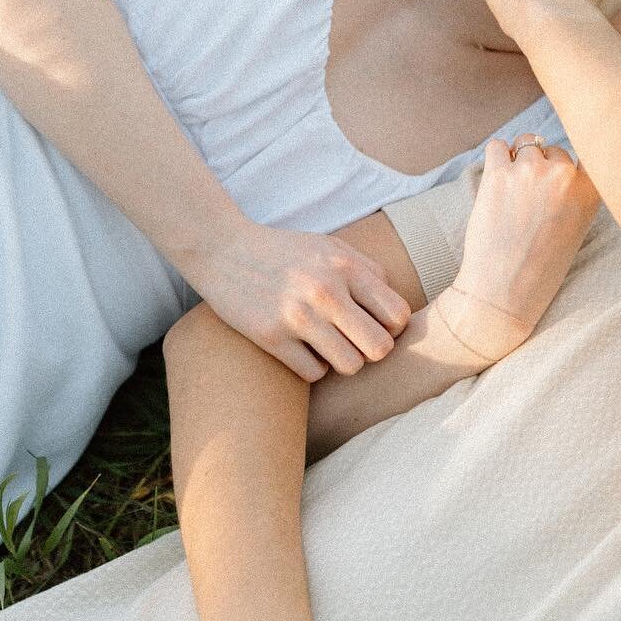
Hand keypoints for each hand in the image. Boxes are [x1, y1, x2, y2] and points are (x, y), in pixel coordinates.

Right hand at [192, 220, 412, 381]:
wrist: (223, 250)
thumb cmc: (285, 251)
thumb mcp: (330, 247)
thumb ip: (368, 272)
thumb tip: (396, 310)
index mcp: (346, 267)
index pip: (398, 316)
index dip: (391, 328)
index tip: (374, 325)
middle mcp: (326, 291)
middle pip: (379, 348)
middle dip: (371, 351)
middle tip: (353, 342)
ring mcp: (297, 316)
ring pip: (350, 366)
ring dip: (342, 362)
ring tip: (328, 347)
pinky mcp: (271, 337)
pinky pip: (313, 373)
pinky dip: (312, 367)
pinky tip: (301, 350)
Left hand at [436, 135, 600, 362]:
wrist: (503, 291)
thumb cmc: (538, 266)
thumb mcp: (575, 228)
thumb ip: (575, 193)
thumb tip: (560, 158)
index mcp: (589, 194)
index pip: (590, 152)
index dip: (572, 162)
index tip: (561, 174)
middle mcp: (564, 178)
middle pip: (554, 149)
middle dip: (542, 166)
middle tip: (530, 197)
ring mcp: (531, 172)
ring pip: (526, 143)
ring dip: (518, 160)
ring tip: (511, 192)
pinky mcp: (499, 174)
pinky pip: (497, 146)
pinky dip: (496, 158)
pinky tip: (495, 183)